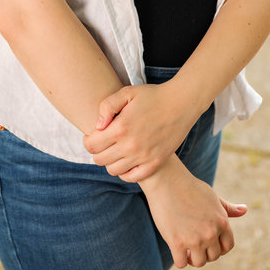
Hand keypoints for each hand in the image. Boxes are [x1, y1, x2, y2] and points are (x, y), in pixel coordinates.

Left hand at [83, 82, 198, 180]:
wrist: (181, 103)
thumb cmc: (152, 96)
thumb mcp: (127, 92)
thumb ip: (107, 106)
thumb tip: (98, 125)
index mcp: (121, 128)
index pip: (91, 145)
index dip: (88, 140)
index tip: (92, 135)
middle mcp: (131, 146)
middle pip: (100, 160)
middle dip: (97, 151)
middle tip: (103, 142)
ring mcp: (143, 156)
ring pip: (113, 170)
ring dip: (110, 161)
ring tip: (115, 150)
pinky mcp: (155, 163)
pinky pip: (132, 177)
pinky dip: (126, 171)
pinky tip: (128, 160)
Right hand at [141, 156, 246, 267]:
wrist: (167, 180)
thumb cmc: (190, 186)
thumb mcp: (212, 197)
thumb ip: (228, 208)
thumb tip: (245, 210)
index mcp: (222, 222)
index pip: (228, 246)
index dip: (218, 247)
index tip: (208, 242)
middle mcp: (211, 233)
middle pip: (213, 256)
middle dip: (204, 252)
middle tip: (194, 243)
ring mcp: (194, 239)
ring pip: (198, 262)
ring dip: (192, 258)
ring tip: (185, 247)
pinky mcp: (177, 242)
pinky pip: (181, 263)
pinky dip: (179, 258)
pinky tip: (176, 247)